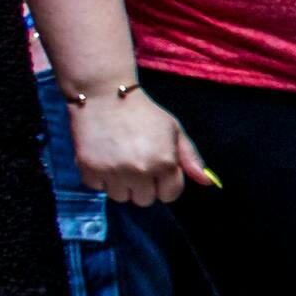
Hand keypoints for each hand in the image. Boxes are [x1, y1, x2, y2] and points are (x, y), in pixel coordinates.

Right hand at [69, 84, 206, 206]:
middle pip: (144, 200)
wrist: (104, 96)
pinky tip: (102, 157)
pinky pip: (97, 188)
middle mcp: (140, 171)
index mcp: (165, 163)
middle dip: (142, 186)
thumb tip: (206, 182)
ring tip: (118, 160)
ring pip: (120, 197)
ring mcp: (113, 171)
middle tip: (135, 163)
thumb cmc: (144, 113)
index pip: (169, 196)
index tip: (156, 170)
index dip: (164, 184)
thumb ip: (190, 158)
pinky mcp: (89, 169)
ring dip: (120, 184)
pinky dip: (98, 177)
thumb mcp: (174, 130)